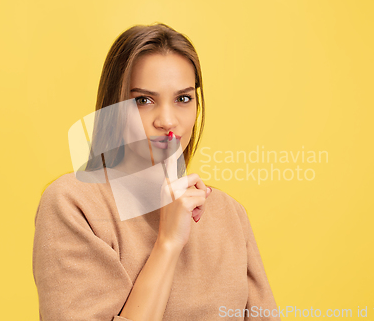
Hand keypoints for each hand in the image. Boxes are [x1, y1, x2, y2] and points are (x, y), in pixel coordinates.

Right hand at [157, 134, 211, 248]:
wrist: (169, 240)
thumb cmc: (175, 222)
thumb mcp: (180, 203)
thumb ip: (191, 192)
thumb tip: (208, 190)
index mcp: (165, 184)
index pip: (171, 164)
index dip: (170, 148)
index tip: (171, 134)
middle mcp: (168, 185)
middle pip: (195, 178)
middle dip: (200, 191)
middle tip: (193, 206)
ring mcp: (175, 193)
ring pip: (201, 191)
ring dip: (200, 204)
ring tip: (190, 214)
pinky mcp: (183, 201)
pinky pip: (203, 199)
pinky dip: (200, 209)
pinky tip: (191, 217)